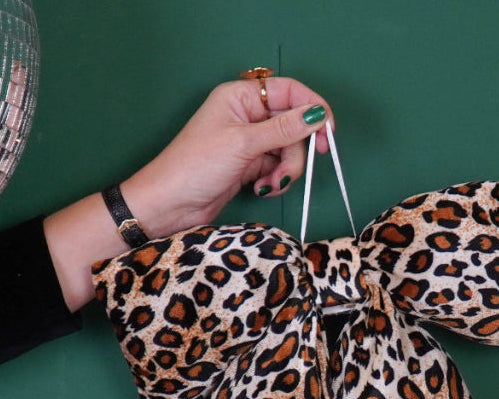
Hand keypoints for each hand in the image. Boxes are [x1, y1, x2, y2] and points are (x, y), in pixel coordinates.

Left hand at [44, 77, 332, 311]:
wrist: (171, 205)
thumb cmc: (195, 166)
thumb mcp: (243, 143)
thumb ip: (284, 129)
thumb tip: (317, 115)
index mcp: (241, 97)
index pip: (289, 92)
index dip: (312, 109)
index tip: (327, 134)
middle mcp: (247, 115)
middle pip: (292, 124)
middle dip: (296, 150)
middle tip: (293, 170)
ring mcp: (249, 142)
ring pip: (288, 150)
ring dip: (286, 170)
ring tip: (270, 184)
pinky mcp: (249, 166)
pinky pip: (277, 168)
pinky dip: (276, 180)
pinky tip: (263, 189)